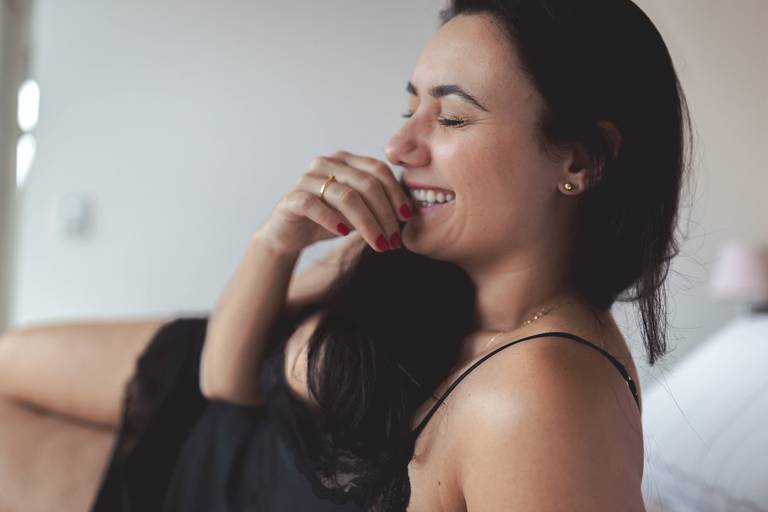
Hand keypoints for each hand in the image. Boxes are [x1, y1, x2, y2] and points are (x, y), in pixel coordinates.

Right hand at [256, 150, 414, 255]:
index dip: (396, 194)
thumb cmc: (328, 219)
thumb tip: (409, 213)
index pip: (379, 170)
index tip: (407, 219)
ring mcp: (308, 179)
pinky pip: (315, 205)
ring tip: (378, 244)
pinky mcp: (292, 198)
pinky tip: (344, 234)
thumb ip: (379, 205)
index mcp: (347, 161)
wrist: (289, 233)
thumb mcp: (359, 211)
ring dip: (367, 223)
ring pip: (346, 196)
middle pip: (366, 184)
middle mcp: (327, 163)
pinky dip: (333, 220)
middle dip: (385, 214)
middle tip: (394, 240)